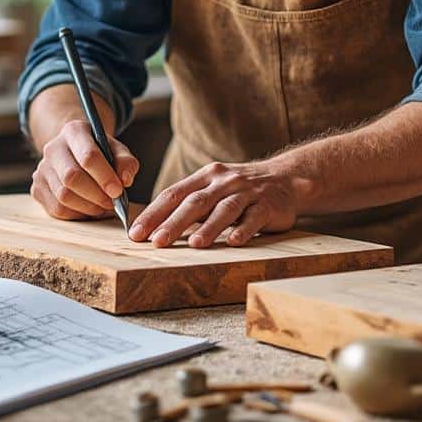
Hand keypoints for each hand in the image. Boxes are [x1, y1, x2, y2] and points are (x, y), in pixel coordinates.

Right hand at [31, 119, 139, 220]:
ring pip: (64, 196)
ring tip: (103, 206)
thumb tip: (125, 180)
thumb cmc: (100, 153)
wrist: (75, 153)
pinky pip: (57, 209)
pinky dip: (77, 214)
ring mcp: (42, 169)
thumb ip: (126, 162)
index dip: (104, 176)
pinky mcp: (37, 188)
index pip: (88, 156)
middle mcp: (53, 148)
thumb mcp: (117, 150)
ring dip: (88, 207)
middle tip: (112, 203)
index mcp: (74, 131)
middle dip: (96, 195)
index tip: (118, 190)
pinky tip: (89, 209)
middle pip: (72, 177)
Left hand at [128, 161, 296, 247]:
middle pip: (195, 202)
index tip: (136, 233)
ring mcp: (247, 192)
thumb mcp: (213, 188)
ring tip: (194, 244)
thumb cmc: (240, 189)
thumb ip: (189, 203)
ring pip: (224, 209)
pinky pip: (254, 218)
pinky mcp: (268, 205)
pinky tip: (233, 242)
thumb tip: (154, 226)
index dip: (153, 213)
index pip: (174, 194)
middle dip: (174, 222)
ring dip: (209, 227)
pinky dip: (243, 229)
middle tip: (156, 242)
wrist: (286, 178)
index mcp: (205, 176)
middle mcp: (224, 181)